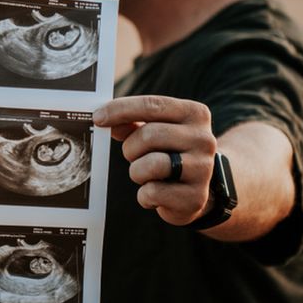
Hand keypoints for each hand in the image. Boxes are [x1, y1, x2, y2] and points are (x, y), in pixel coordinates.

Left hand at [93, 95, 215, 225]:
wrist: (202, 190)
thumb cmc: (171, 152)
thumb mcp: (157, 131)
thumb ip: (131, 122)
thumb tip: (103, 118)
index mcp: (196, 114)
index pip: (153, 105)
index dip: (121, 109)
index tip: (97, 118)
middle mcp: (204, 139)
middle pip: (149, 135)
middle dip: (131, 148)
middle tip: (132, 155)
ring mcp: (203, 169)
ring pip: (151, 164)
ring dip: (137, 172)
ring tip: (145, 175)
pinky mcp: (195, 197)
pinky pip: (153, 192)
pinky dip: (145, 195)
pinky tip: (155, 194)